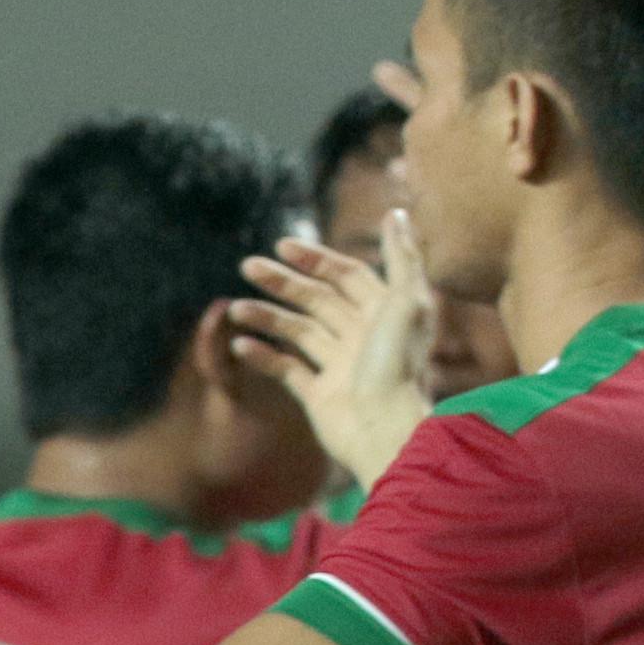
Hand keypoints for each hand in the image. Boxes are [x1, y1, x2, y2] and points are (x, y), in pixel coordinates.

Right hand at [226, 215, 438, 489]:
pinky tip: (240, 344)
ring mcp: (341, 368)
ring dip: (267, 317)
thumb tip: (395, 211)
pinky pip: (288, 371)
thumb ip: (403, 257)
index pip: (347, 276)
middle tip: (248, 266)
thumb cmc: (399, 367)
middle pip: (318, 300)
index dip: (317, 259)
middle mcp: (362, 338)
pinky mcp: (321, 397)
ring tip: (235, 309)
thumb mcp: (408, 303)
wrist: (387, 433)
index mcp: (384, 314)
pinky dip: (264, 356)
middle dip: (283, 283)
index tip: (283, 246)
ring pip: (299, 332)